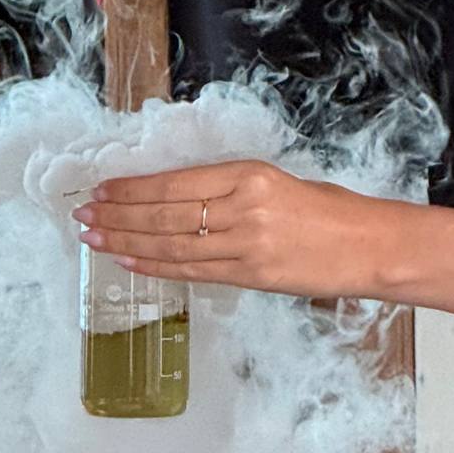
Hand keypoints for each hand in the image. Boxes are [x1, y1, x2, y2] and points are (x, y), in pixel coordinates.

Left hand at [72, 159, 388, 297]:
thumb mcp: (277, 182)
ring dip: (127, 243)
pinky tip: (129, 262)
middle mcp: (243, 208)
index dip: (131, 190)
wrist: (370, 246)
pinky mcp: (251, 277)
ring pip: (170, 245)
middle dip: (118, 216)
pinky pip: (191, 271)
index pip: (173, 183)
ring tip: (94, 238)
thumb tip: (177, 200)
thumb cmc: (329, 210)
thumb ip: (229, 191)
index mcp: (248, 175)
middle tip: (83, 215)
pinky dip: (155, 267)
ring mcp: (245, 246)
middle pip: (164, 214)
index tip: (102, 190)